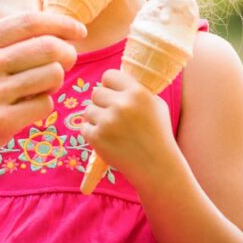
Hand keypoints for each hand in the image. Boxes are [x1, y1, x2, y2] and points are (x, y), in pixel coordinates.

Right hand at [0, 12, 82, 190]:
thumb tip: (45, 31)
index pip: (29, 22)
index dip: (61, 23)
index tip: (78, 31)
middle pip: (49, 47)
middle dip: (67, 54)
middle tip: (66, 62)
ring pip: (52, 75)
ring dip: (55, 82)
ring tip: (40, 88)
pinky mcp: (1, 122)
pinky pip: (44, 105)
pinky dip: (43, 106)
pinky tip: (28, 110)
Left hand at [80, 69, 178, 185]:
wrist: (157, 166)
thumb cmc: (158, 134)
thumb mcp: (156, 104)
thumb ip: (136, 89)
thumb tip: (115, 78)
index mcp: (137, 92)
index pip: (109, 75)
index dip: (110, 85)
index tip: (114, 94)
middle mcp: (121, 104)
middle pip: (96, 92)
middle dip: (102, 103)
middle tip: (113, 116)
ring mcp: (108, 121)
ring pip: (88, 110)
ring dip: (96, 119)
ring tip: (112, 130)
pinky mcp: (97, 137)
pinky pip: (84, 127)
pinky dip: (92, 134)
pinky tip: (108, 140)